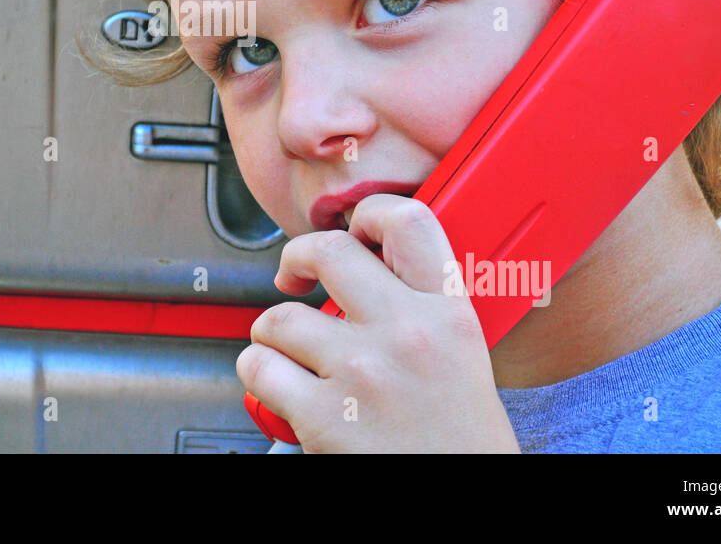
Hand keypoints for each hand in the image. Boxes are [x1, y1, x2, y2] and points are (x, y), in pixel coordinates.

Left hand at [236, 195, 520, 452]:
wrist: (462, 507)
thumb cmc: (459, 443)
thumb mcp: (463, 358)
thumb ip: (422, 309)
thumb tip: (367, 269)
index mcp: (449, 314)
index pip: (407, 220)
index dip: (367, 213)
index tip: (350, 231)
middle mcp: (407, 334)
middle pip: (327, 251)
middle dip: (295, 258)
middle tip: (293, 275)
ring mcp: (362, 373)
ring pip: (279, 316)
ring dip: (270, 332)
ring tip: (285, 350)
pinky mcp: (324, 418)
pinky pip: (259, 368)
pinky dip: (257, 373)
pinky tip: (277, 384)